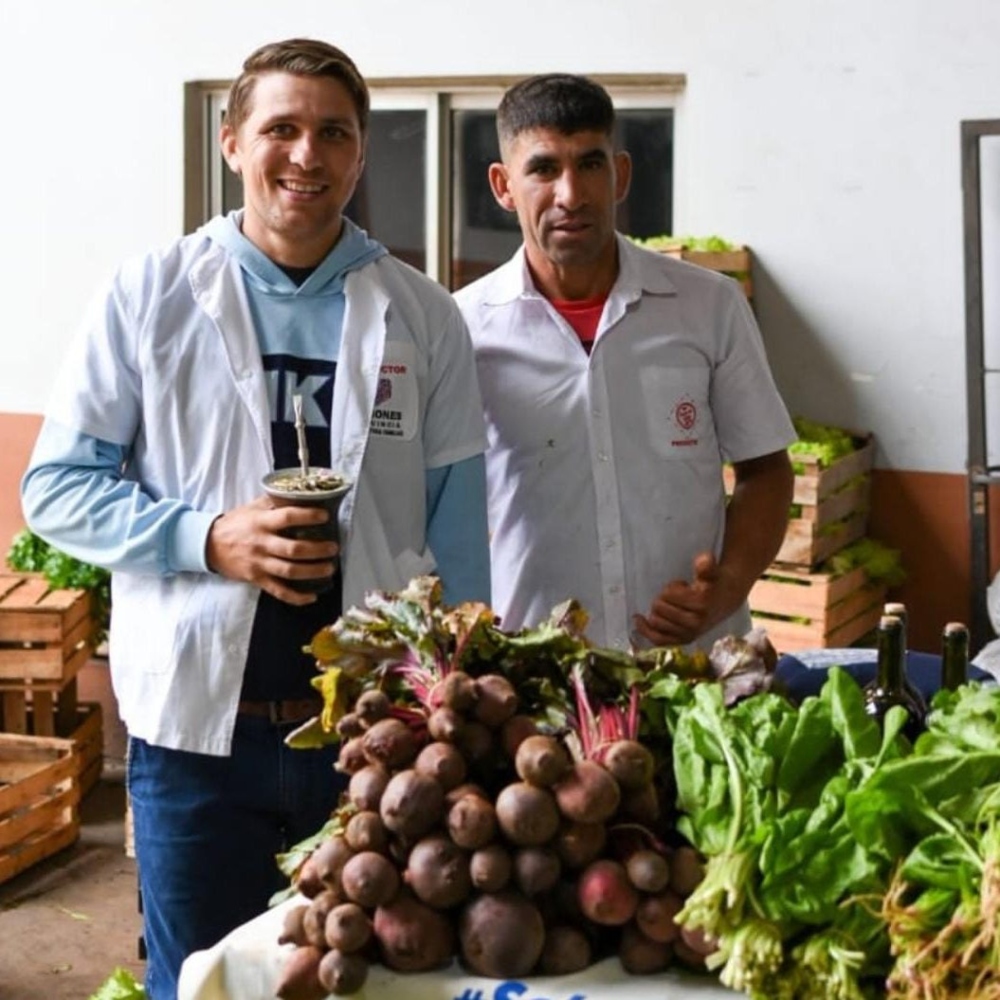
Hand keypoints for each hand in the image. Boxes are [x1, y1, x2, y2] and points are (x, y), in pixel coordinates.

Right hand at [205, 497, 338, 604]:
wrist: (208, 545)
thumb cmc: (235, 524)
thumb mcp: (252, 508)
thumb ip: (274, 502)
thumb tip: (300, 495)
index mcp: (261, 522)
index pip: (287, 517)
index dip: (308, 516)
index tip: (325, 516)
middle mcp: (261, 543)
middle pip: (293, 549)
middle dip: (317, 550)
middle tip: (333, 548)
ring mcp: (259, 563)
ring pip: (289, 571)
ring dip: (313, 571)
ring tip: (329, 568)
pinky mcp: (256, 579)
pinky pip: (279, 591)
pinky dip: (297, 597)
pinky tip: (312, 596)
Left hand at [632, 552, 720, 647]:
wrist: (726, 600)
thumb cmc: (713, 584)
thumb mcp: (711, 572)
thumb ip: (706, 565)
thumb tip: (704, 559)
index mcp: (700, 604)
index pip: (668, 594)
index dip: (672, 587)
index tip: (683, 586)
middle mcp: (695, 623)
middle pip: (658, 608)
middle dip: (664, 599)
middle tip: (678, 597)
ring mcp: (688, 634)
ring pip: (655, 622)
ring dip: (658, 611)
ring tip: (673, 606)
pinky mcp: (683, 641)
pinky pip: (658, 640)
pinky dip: (645, 630)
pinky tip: (638, 619)